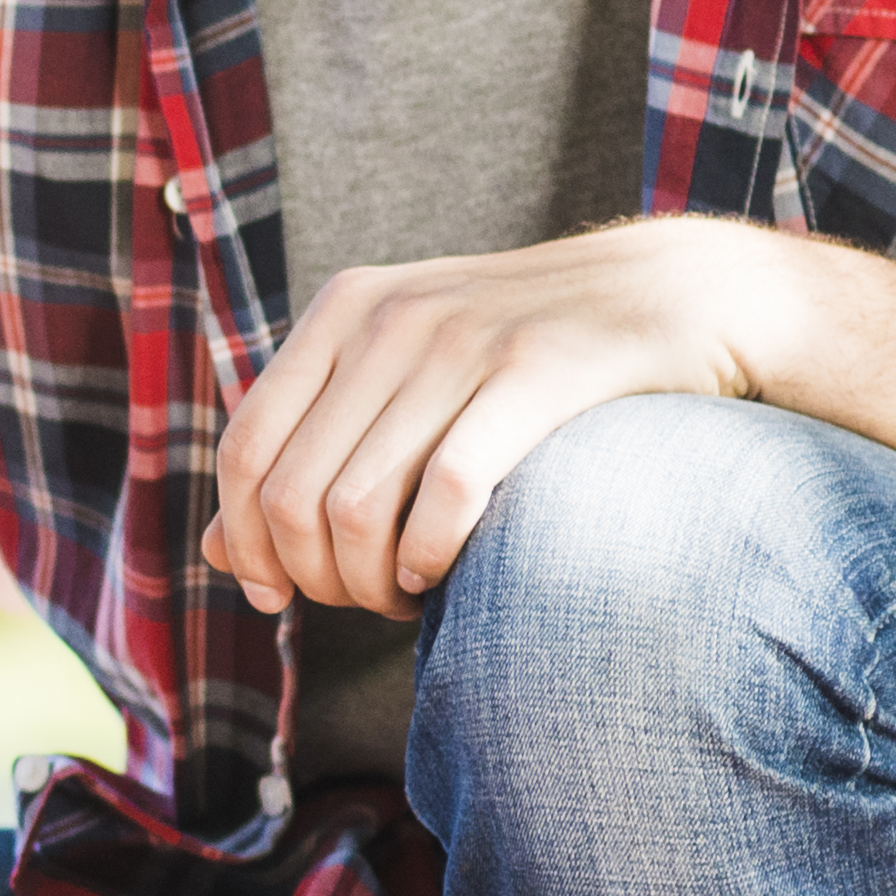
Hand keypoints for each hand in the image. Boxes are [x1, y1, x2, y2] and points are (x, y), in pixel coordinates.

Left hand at [207, 220, 833, 617]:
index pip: (245, 452)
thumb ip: (312, 451)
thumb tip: (215, 555)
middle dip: (315, 578)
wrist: (679, 292)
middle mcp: (389, 319)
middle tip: (363, 604)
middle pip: (293, 495)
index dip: (245, 542)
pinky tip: (444, 575)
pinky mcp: (536, 373)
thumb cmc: (529, 357)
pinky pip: (444, 496)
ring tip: (408, 595)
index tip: (274, 598)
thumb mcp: (406, 379)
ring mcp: (461, 341)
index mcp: (344, 312)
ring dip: (371, 582)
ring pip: (355, 508)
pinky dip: (429, 558)